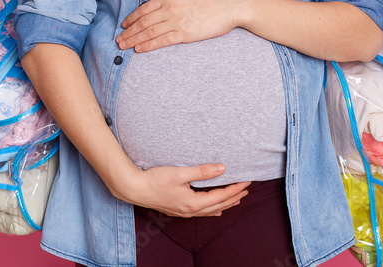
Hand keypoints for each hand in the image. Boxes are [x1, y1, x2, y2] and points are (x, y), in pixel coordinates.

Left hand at [116, 0, 244, 52]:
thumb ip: (172, 0)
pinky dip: (148, 45)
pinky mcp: (185, 33)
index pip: (144, 8)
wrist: (229, 6)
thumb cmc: (210, 0)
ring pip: (149, 32)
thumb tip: (159, 7)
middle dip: (129, 32)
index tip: (124, 25)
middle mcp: (170, 8)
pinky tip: (140, 49)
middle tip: (118, 39)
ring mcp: (177, 21)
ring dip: (134, 40)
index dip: (132, 18)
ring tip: (124, 46)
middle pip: (143, 21)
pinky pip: (162, 41)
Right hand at [118, 163, 250, 217]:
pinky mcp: (179, 210)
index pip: (221, 196)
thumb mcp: (180, 172)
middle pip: (219, 205)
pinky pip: (202, 213)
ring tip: (238, 198)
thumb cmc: (155, 179)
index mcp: (193, 202)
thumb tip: (222, 169)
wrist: (135, 189)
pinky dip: (213, 210)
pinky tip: (217, 211)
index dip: (235, 188)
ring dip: (226, 204)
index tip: (247, 181)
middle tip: (247, 188)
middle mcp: (191, 211)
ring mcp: (184, 212)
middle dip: (234, 196)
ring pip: (211, 210)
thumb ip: (202, 171)